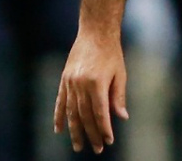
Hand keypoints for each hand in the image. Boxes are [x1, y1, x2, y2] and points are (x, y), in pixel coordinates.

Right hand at [54, 30, 128, 153]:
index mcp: (96, 83)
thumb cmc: (112, 53)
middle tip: (96, 149)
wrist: (95, 32)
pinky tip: (59, 130)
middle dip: (91, 134)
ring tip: (78, 146)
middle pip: (85, 116)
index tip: (108, 141)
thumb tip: (122, 117)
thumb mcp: (120, 73)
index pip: (100, 113)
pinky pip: (60, 102)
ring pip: (72, 112)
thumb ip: (118, 96)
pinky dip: (59, 117)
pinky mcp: (64, 79)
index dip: (104, 129)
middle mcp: (81, 84)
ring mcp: (70, 82)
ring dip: (75, 131)